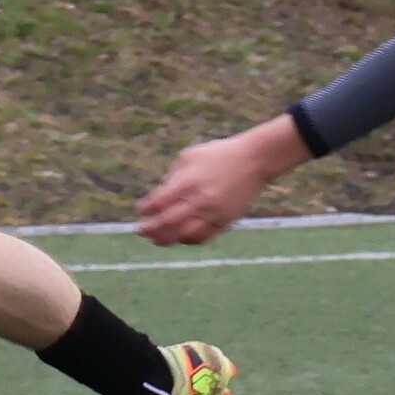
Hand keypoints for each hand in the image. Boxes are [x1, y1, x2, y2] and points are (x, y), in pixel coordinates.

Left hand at [135, 129, 280, 246]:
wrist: (253, 160)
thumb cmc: (218, 154)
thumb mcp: (190, 156)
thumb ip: (172, 176)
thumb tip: (158, 198)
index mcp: (188, 181)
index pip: (158, 203)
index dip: (146, 210)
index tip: (141, 211)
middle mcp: (200, 199)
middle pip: (168, 223)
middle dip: (150, 229)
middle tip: (141, 231)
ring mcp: (214, 212)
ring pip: (184, 235)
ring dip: (166, 239)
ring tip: (157, 239)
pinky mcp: (226, 220)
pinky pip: (203, 237)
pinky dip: (188, 240)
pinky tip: (180, 237)